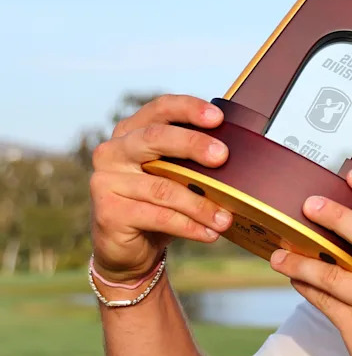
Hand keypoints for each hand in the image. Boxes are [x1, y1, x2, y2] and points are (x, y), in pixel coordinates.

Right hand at [89, 94, 233, 283]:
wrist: (128, 246)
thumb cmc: (158, 201)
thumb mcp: (174, 174)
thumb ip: (192, 159)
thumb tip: (240, 157)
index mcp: (132, 131)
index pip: (160, 109)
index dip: (188, 109)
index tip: (217, 117)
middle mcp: (113, 151)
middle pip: (155, 138)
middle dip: (192, 144)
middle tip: (222, 156)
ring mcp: (106, 181)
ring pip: (163, 188)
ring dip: (200, 204)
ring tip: (226, 217)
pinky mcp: (108, 212)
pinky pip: (158, 217)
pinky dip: (189, 226)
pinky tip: (209, 233)